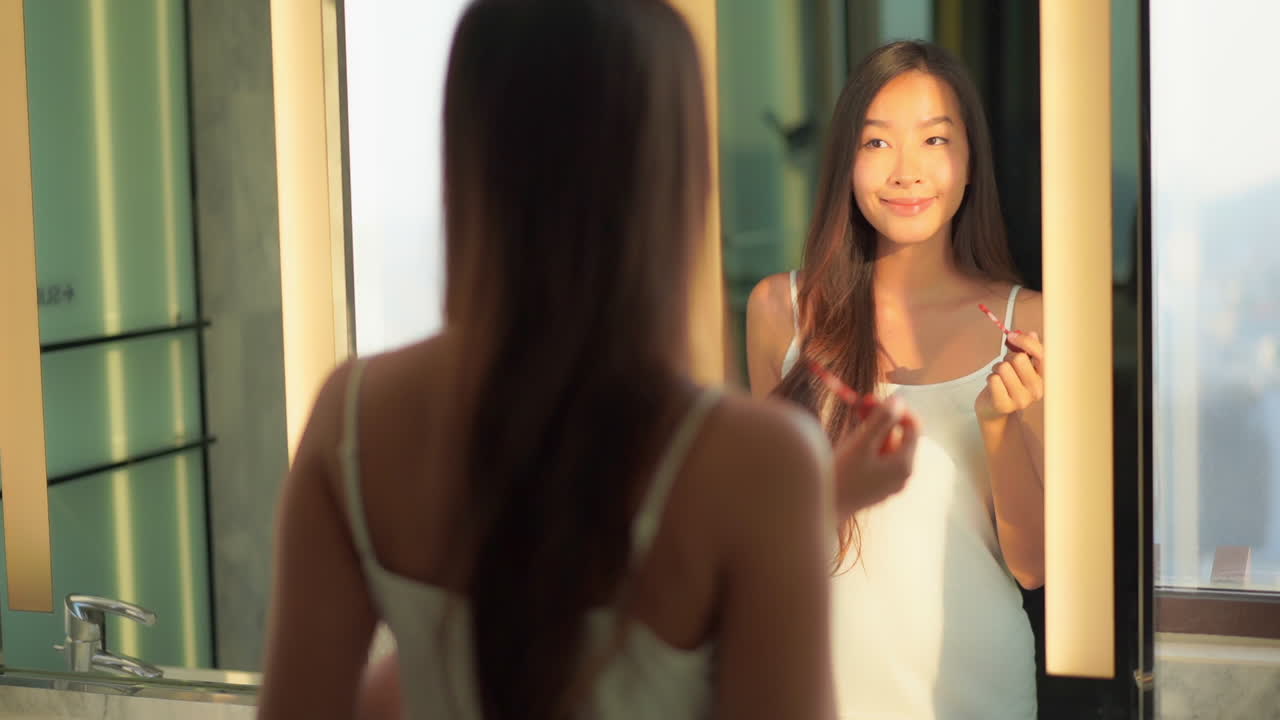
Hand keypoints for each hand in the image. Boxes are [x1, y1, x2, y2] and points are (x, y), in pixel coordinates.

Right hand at [832, 396, 920, 516]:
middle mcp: (902, 476)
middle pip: (900, 437)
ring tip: (852, 426)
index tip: (875, 399)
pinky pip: (879, 460)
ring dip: (873, 432)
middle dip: (882, 419)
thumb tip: (898, 400)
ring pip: (888, 448)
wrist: (821, 510)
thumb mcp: (861, 445)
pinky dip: (868, 447)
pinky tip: (850, 446)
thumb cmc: (840, 477)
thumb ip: (881, 420)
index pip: (913, 428)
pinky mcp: (877, 488)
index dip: (898, 409)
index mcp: (904, 465)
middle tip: (859, 405)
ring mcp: (890, 484)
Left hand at [975, 330, 1044, 421]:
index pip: (1041, 354)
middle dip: (1008, 358)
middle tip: (1006, 368)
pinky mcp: (1004, 404)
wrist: (994, 409)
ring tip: (1000, 378)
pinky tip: (994, 386)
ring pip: (1004, 367)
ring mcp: (1021, 399)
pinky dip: (990, 378)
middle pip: (1018, 358)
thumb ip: (1028, 349)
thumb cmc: (1009, 383)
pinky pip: (993, 379)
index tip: (1012, 336)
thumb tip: (1032, 334)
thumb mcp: (1021, 365)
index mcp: (1044, 378)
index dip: (1026, 341)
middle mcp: (1037, 390)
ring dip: (997, 369)